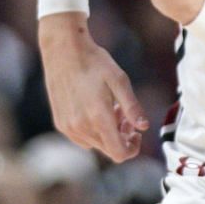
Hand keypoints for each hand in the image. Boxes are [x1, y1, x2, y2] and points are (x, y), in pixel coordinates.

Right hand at [39, 15, 145, 162]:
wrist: (63, 50)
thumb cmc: (94, 62)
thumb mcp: (119, 80)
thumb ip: (132, 107)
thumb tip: (144, 127)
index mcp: (99, 117)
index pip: (119, 153)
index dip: (132, 148)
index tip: (136, 133)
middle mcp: (81, 127)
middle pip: (109, 149)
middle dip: (122, 137)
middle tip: (124, 114)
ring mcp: (68, 126)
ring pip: (96, 144)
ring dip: (107, 132)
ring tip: (110, 108)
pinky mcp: (60, 123)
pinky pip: (82, 138)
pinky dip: (92, 130)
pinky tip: (94, 109)